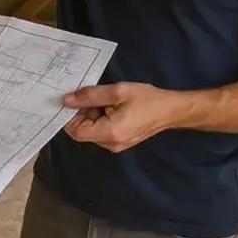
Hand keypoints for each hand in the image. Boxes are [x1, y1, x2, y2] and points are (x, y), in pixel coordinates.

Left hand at [62, 82, 190, 152]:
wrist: (171, 110)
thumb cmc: (146, 99)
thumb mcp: (118, 91)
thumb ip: (90, 96)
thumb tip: (66, 100)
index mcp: (109, 133)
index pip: (76, 132)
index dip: (69, 116)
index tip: (72, 100)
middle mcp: (110, 144)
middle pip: (83, 131)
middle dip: (82, 113)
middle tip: (92, 95)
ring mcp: (115, 145)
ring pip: (92, 130)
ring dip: (92, 114)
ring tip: (106, 99)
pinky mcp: (120, 142)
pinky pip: (101, 131)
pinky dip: (100, 118)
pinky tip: (111, 106)